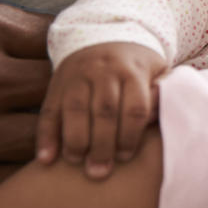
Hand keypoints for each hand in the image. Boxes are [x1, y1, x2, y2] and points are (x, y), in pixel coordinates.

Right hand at [36, 43, 165, 179]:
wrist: (106, 36)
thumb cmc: (137, 66)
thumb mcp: (157, 72)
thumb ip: (161, 94)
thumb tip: (158, 117)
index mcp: (133, 72)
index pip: (134, 108)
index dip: (130, 135)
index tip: (125, 157)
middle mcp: (104, 72)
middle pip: (104, 111)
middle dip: (102, 144)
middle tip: (99, 171)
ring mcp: (78, 77)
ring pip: (74, 109)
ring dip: (74, 140)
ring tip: (76, 163)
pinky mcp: (57, 83)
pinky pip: (49, 110)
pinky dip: (46, 136)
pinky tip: (46, 159)